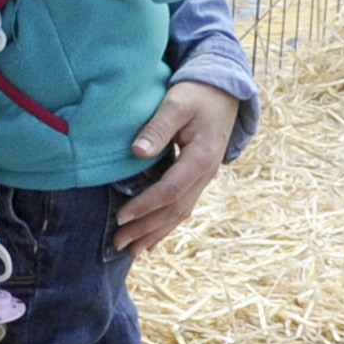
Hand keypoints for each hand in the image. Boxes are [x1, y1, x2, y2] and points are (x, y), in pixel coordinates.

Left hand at [113, 80, 240, 255]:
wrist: (224, 93)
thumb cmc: (197, 95)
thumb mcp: (176, 104)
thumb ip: (157, 127)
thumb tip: (137, 152)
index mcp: (201, 158)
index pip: (170, 190)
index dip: (145, 206)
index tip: (121, 217)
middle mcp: (205, 175)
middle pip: (174, 209)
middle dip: (146, 228)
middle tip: (119, 243)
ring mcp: (203, 179)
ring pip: (180, 213)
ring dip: (155, 232)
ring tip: (132, 250)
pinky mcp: (198, 178)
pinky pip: (183, 207)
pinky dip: (166, 225)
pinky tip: (152, 240)